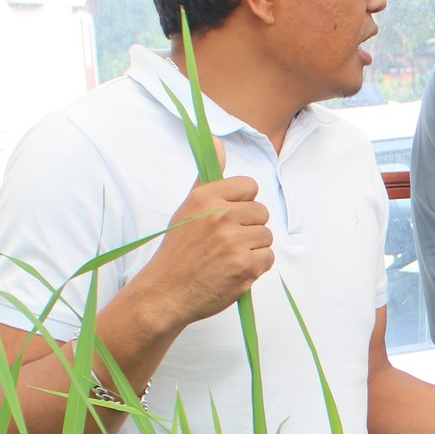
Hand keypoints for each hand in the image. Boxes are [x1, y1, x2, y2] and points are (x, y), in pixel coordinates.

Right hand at [127, 142, 272, 330]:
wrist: (166, 292)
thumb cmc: (179, 250)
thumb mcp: (188, 208)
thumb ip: (207, 178)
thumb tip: (216, 141)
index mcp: (206, 197)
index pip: (249, 187)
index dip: (243, 203)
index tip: (229, 216)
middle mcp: (220, 216)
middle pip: (261, 212)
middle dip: (249, 228)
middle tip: (226, 242)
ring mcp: (233, 242)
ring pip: (266, 237)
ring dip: (252, 249)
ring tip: (228, 258)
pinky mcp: (244, 266)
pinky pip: (268, 258)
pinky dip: (255, 267)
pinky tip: (234, 271)